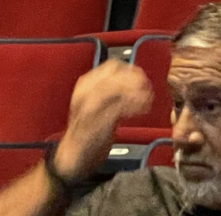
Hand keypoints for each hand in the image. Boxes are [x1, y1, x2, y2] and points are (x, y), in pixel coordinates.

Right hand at [51, 60, 151, 182]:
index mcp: (85, 85)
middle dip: (134, 80)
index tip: (141, 77)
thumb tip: (135, 82)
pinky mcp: (97, 122)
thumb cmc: (89, 129)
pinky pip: (118, 108)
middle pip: (114, 76)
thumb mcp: (98, 104)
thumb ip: (113, 92)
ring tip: (147, 100)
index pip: (110, 67)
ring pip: (115, 88)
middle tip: (147, 88)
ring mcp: (89, 107)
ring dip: (135, 92)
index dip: (129, 70)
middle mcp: (85, 92)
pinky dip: (133, 106)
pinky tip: (142, 110)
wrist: (73, 154)